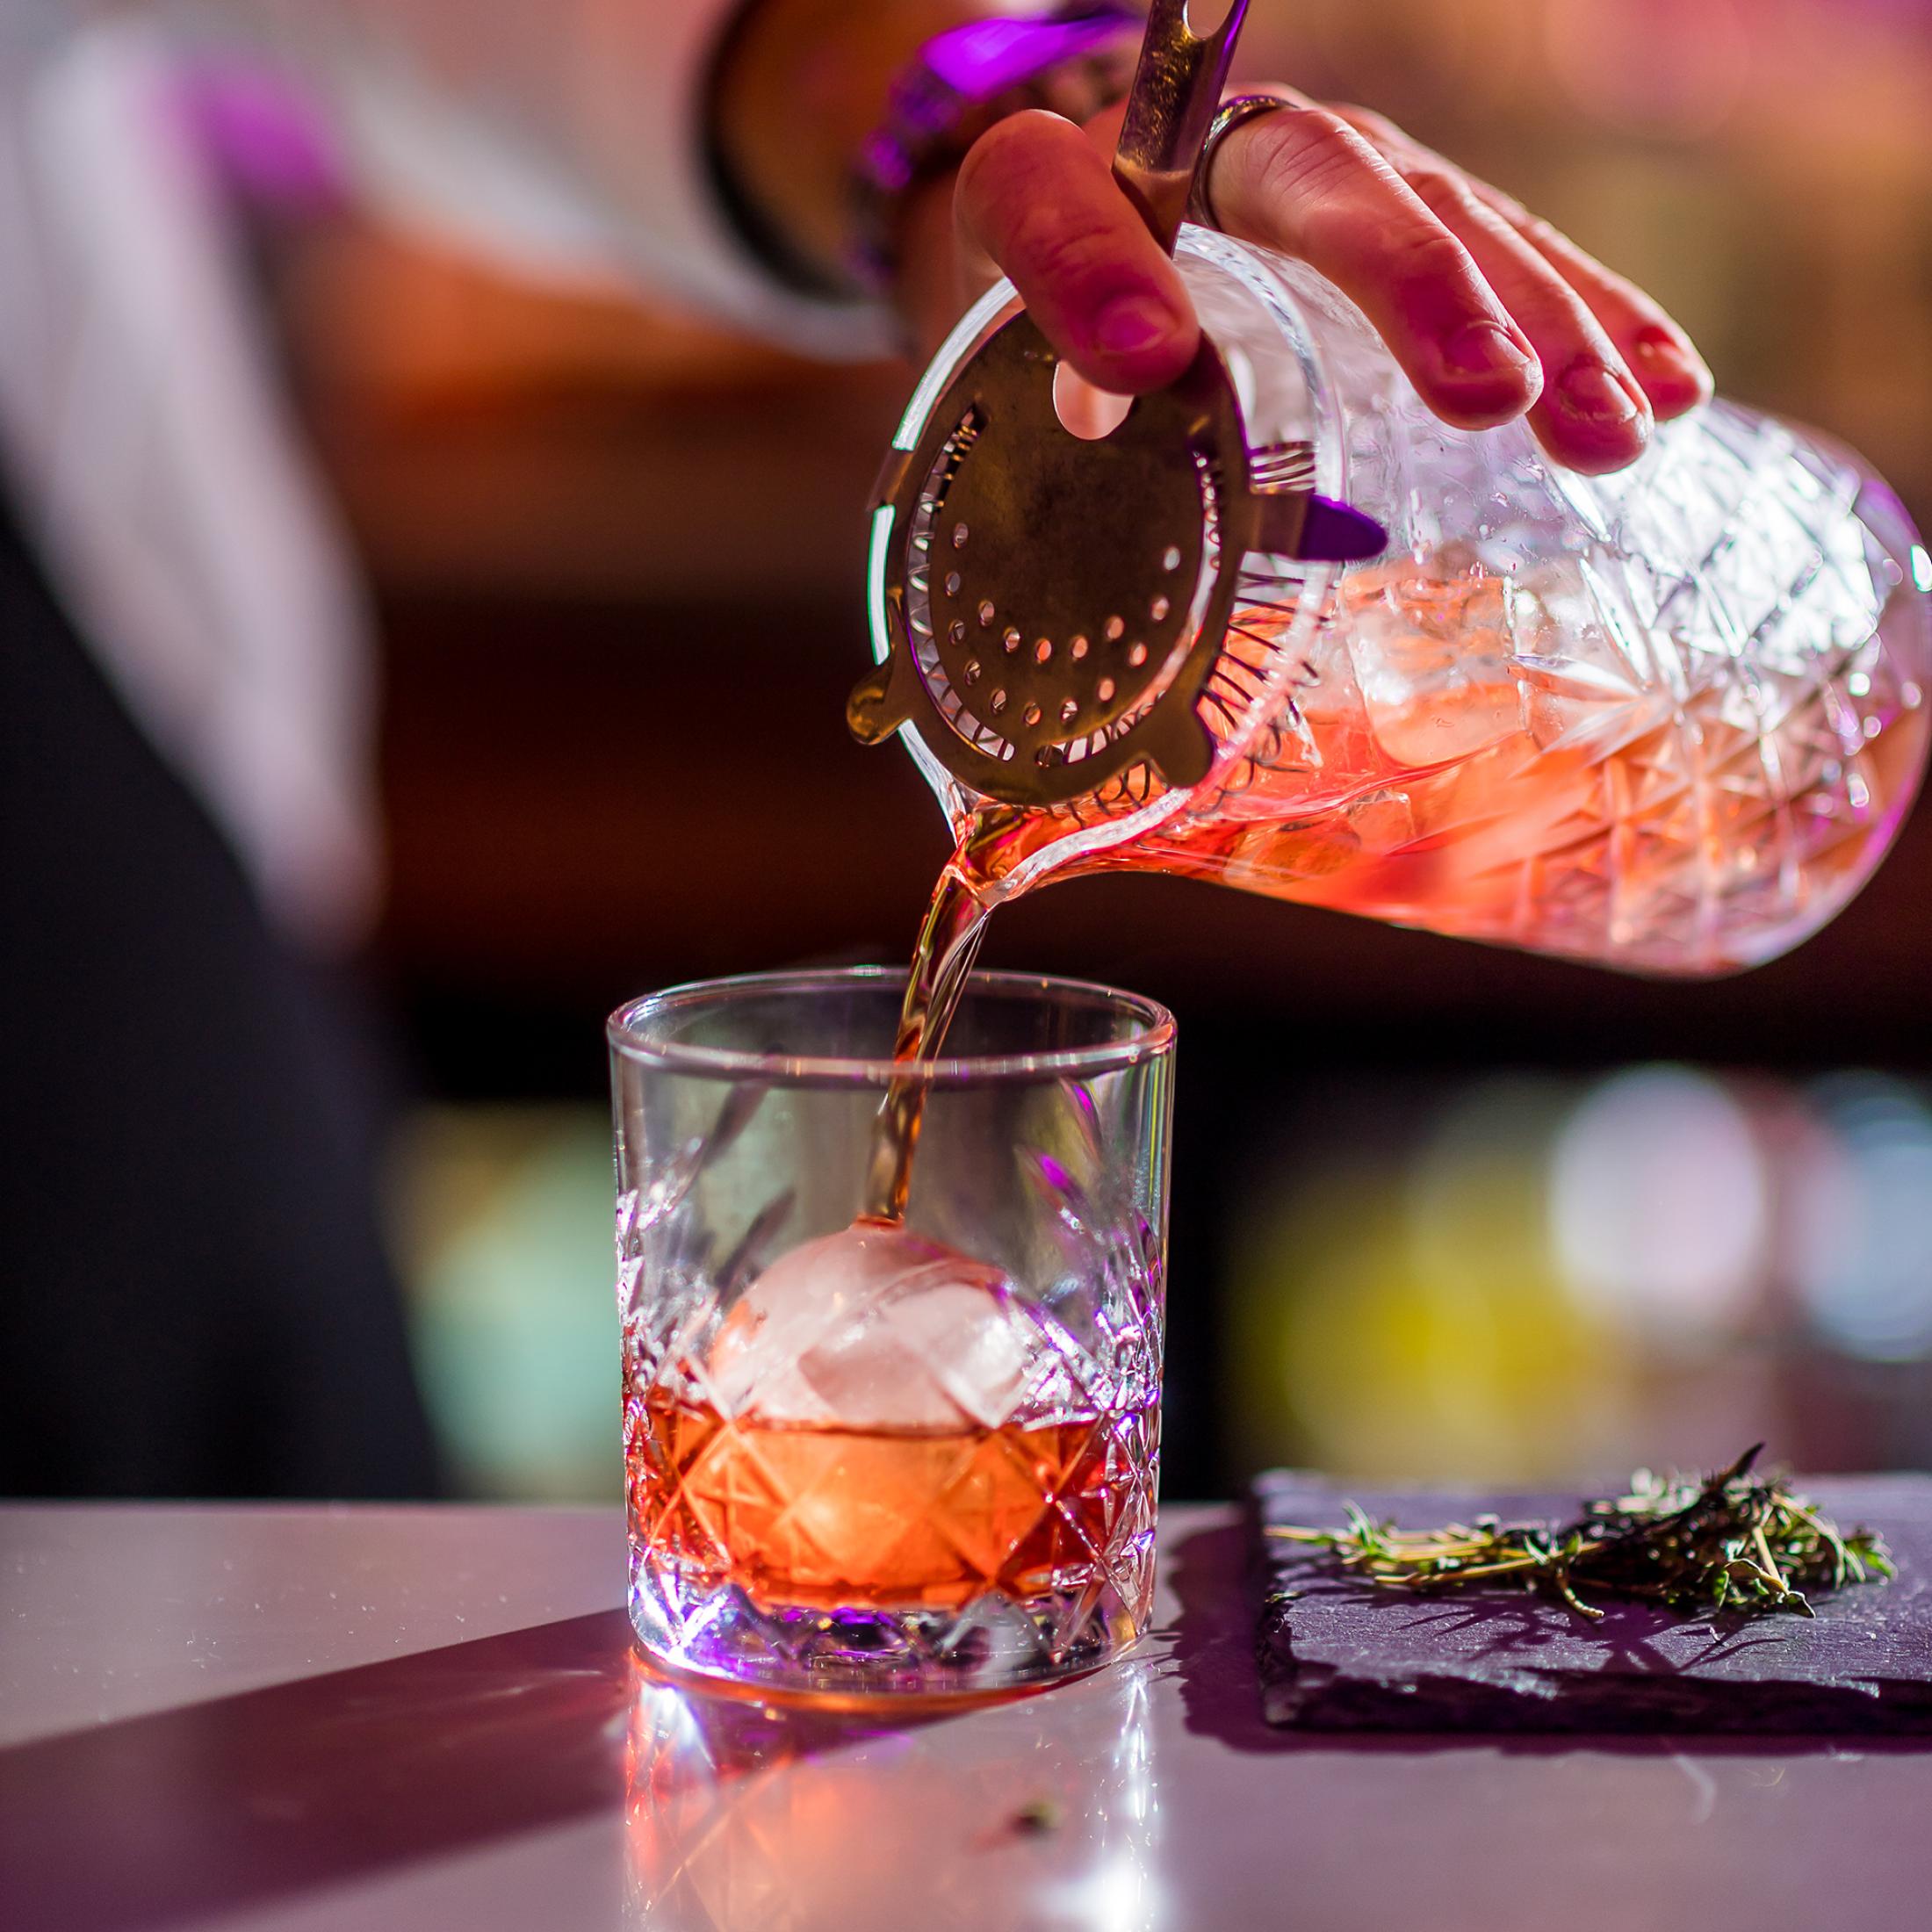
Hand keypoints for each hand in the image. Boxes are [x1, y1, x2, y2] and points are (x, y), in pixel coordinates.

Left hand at [901, 93, 1711, 474]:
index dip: (1103, 265)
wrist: (1115, 207)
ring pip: (1464, 221)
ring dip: (1549, 326)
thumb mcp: (1014, 312)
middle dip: (1424, 289)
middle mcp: (1254, 151)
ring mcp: (1360, 181)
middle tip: (1492, 399)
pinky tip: (1672, 387)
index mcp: (1117, 165)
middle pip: (1341, 184)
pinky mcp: (1431, 226)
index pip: (1077, 194)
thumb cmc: (1066, 289)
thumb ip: (1046, 337)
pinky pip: (1527, 255)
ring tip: (1611, 431)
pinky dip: (1598, 319)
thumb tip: (1121, 385)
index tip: (1142, 363)